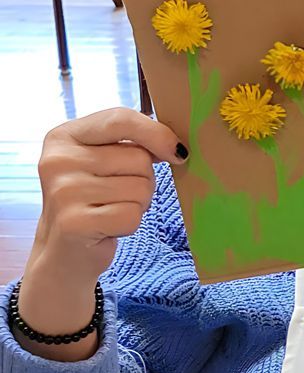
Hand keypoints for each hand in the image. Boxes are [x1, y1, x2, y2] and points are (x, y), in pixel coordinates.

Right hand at [17, 108, 182, 353]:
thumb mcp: (101, 160)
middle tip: (120, 194)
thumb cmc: (91, 199)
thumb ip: (129, 143)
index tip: (176, 152)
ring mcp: (63, 192)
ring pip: (140, 188)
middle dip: (144, 179)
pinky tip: (108, 227)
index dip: (156, 133)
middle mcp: (57, 160)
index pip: (120, 120)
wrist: (62, 253)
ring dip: (137, 203)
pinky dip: (130, 224)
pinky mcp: (74, 223)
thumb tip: (175, 146)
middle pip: (138, 158)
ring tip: (111, 210)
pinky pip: (132, 215)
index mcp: (63, 136)